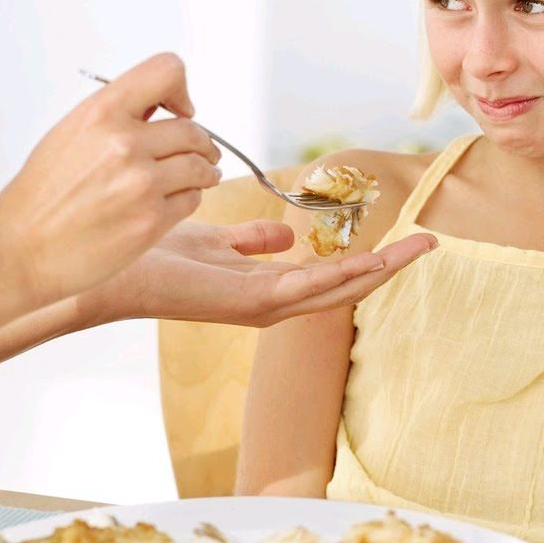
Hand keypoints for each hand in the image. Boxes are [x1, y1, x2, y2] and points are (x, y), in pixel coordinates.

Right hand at [0, 53, 221, 306]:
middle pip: (193, 130)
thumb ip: (117, 117)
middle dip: (202, 143)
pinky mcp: (152, 220)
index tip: (181, 109)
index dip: (181, 89)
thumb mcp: (71, 134)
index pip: (166, 71)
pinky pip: (193, 199)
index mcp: (100, 113)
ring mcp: (141, 183)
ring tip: (202, 176)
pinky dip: (190, 198)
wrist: (20, 250)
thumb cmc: (42, 196)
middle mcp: (124, 143)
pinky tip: (174, 201)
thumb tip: (164, 108)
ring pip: (201, 166)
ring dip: (206, 171)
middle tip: (204, 152)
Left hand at [77, 219, 437, 327]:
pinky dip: (340, 278)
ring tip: (416, 250)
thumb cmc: (157, 255)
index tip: (404, 238)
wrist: (113, 268)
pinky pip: (304, 290)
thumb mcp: (215, 240)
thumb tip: (288, 233)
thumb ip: (251, 239)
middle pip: (345, 286)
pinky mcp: (246, 304)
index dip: (370, 259)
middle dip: (389, 266)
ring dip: (378, 271)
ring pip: (335, 291)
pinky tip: (370, 263)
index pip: (331, 274)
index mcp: (267, 287)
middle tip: (430, 243)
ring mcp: (261, 308)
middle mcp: (271, 303)